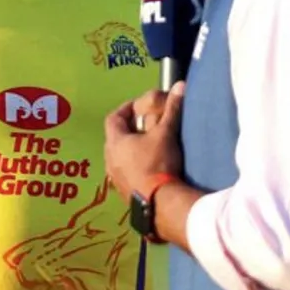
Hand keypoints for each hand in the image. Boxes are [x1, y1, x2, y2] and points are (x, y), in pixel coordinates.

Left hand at [104, 82, 185, 204]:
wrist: (160, 204)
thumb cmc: (158, 163)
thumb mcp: (166, 134)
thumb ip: (172, 110)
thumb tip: (179, 85)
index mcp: (115, 142)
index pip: (113, 118)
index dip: (125, 109)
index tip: (138, 106)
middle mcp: (109, 159)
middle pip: (115, 138)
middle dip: (130, 130)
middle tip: (146, 127)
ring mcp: (114, 178)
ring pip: (119, 158)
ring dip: (131, 151)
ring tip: (149, 149)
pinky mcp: (123, 193)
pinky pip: (125, 174)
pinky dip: (134, 168)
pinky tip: (149, 171)